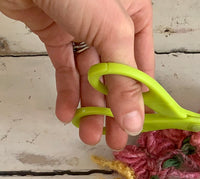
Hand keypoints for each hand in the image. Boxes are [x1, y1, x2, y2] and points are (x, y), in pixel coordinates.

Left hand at [0, 0, 153, 149]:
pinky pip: (65, 68)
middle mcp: (111, 24)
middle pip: (115, 76)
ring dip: (89, 106)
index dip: (140, 98)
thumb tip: (134, 120)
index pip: (142, 66)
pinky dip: (67, 92)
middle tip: (114, 139)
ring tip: (88, 133)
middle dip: (112, 109)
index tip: (137, 125)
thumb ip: (124, 80)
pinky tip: (68, 113)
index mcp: (135, 16)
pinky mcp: (55, 32)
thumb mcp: (112, 32)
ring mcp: (82, 28)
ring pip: (90, 76)